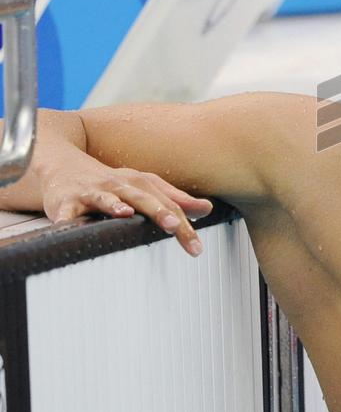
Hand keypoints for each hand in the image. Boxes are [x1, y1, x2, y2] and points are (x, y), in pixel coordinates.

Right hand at [43, 152, 212, 255]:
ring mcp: (92, 192)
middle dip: (159, 212)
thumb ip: (175, 199)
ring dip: (116, 205)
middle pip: (144, 199)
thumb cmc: (110, 182)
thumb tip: (207, 208)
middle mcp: (120, 185)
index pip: (168, 204)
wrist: (63, 165)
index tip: (197, 246)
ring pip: (106, 198)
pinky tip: (71, 222)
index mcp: (142, 183)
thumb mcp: (144, 187)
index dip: (184, 223)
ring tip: (127, 214)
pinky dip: (68, 217)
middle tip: (175, 227)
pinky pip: (66, 210)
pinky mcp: (65, 201)